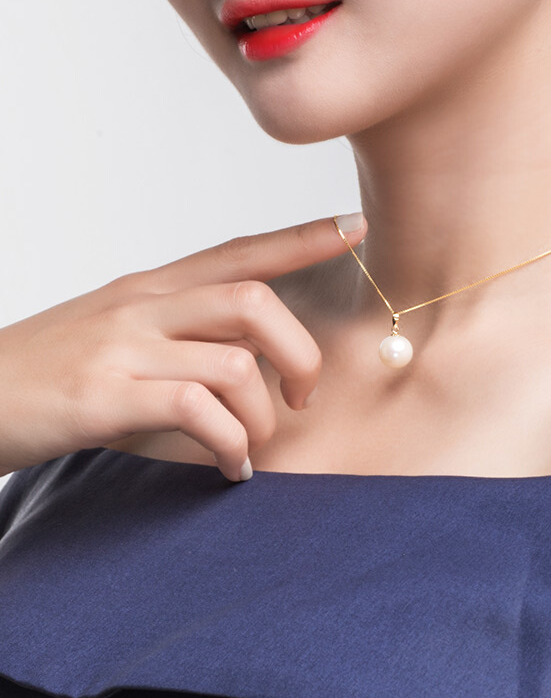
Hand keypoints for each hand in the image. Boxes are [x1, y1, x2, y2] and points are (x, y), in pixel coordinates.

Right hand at [0, 213, 366, 481]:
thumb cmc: (52, 370)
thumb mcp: (119, 333)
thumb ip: (180, 333)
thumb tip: (250, 363)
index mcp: (152, 288)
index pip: (239, 253)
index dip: (300, 239)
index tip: (352, 230)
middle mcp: (143, 306)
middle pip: (255, 302)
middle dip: (300, 354)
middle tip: (302, 397)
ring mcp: (123, 348)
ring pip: (234, 363)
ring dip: (262, 415)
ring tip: (254, 445)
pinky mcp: (104, 396)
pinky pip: (197, 410)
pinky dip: (230, 443)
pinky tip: (231, 467)